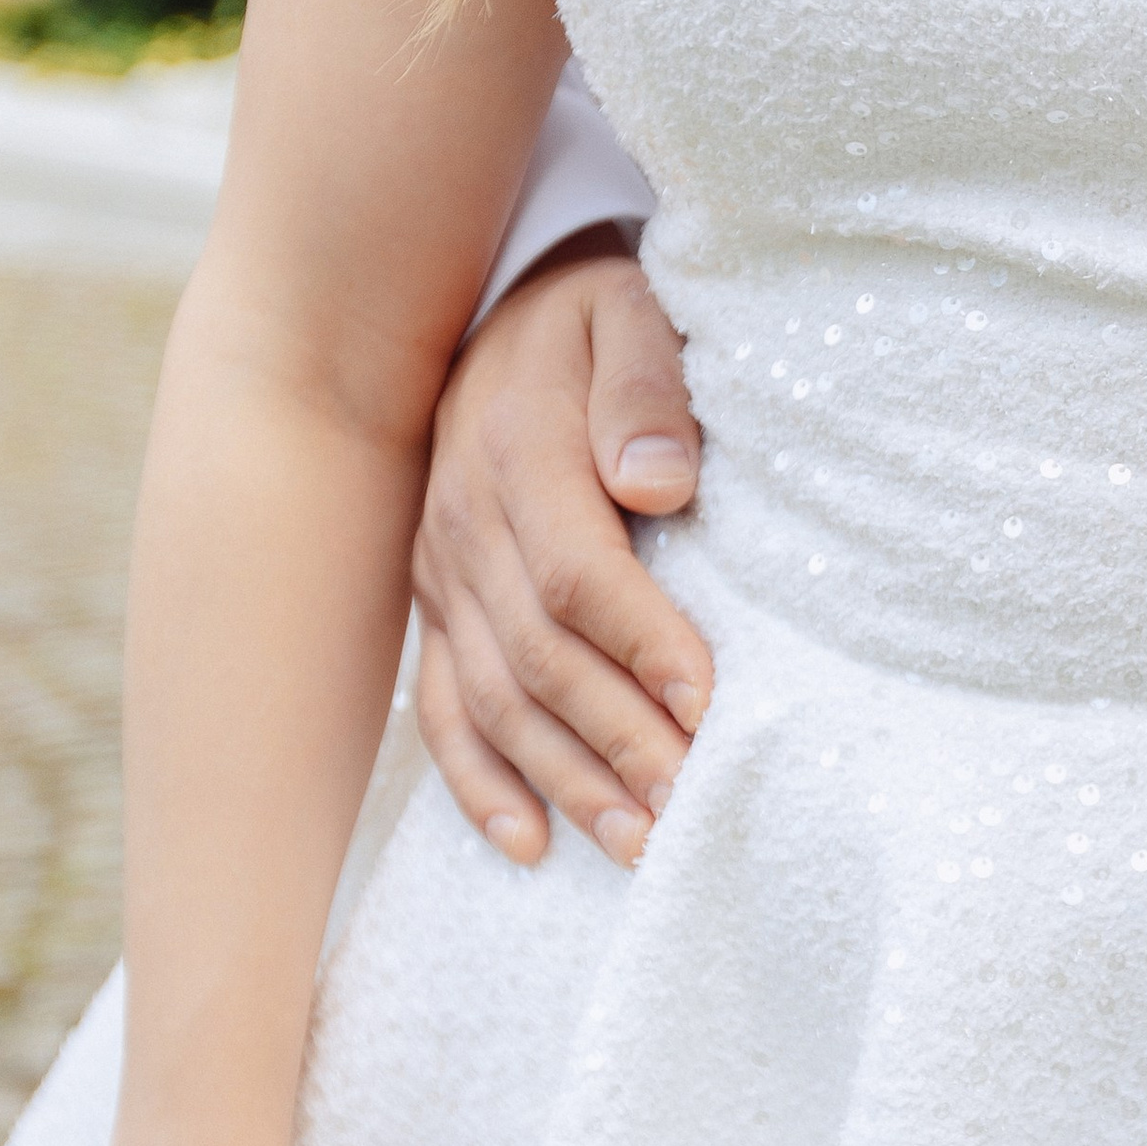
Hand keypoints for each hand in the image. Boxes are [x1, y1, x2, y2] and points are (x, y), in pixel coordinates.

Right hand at [413, 228, 714, 866]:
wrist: (492, 300)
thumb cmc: (589, 313)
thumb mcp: (628, 312)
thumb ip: (648, 388)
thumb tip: (659, 483)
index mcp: (519, 453)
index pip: (580, 575)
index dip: (644, 645)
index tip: (711, 706)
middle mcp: (466, 524)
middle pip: (542, 658)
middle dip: (620, 741)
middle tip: (692, 809)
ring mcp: (441, 573)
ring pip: (496, 699)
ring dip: (566, 780)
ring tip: (640, 845)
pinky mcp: (435, 606)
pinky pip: (443, 707)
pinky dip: (481, 782)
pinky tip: (529, 845)